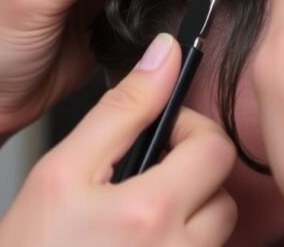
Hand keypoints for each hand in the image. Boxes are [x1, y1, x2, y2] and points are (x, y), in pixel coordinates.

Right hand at [0, 34, 238, 246]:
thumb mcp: (60, 171)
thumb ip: (120, 110)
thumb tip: (163, 56)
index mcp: (150, 212)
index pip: (216, 148)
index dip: (190, 130)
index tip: (161, 137)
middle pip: (222, 191)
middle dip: (191, 173)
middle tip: (145, 178)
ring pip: (216, 230)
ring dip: (187, 215)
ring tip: (135, 219)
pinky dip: (180, 244)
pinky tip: (136, 244)